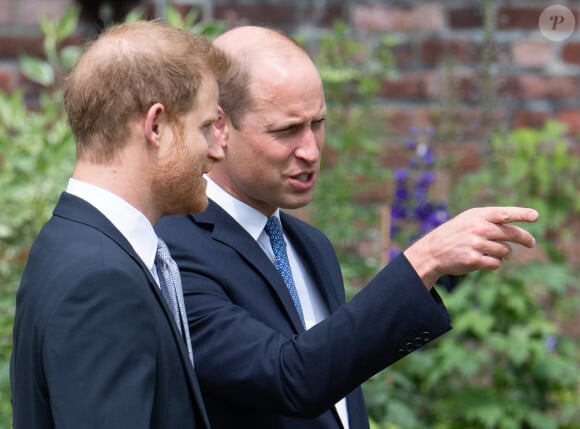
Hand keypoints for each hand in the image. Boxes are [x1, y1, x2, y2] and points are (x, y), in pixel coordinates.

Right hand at [403, 207, 538, 288]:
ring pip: (506, 251)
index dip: (521, 214)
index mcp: (478, 216)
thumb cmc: (455, 233)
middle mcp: (478, 228)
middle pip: (511, 234)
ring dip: (503, 253)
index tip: (535, 216)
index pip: (504, 213)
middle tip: (532, 243)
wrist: (434, 250)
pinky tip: (484, 260)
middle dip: (525, 239)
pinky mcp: (474, 260)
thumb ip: (491, 220)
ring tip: (490, 251)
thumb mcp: (469, 219)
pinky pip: (497, 263)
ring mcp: (476, 244)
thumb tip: (518, 231)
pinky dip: (495, 263)